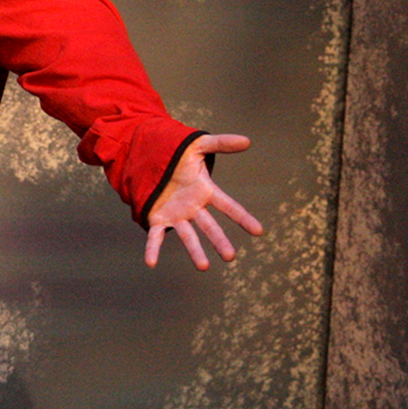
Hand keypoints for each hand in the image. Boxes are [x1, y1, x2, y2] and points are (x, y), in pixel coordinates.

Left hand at [144, 133, 263, 269]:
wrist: (149, 158)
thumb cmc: (178, 155)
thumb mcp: (199, 145)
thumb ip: (221, 143)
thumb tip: (248, 141)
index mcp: (205, 191)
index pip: (228, 206)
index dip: (243, 218)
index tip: (259, 231)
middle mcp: (193, 207)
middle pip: (209, 226)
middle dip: (219, 241)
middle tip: (230, 257)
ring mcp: (176, 215)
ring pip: (188, 236)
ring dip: (195, 251)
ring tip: (204, 267)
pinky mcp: (157, 218)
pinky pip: (155, 236)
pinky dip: (152, 249)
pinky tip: (151, 263)